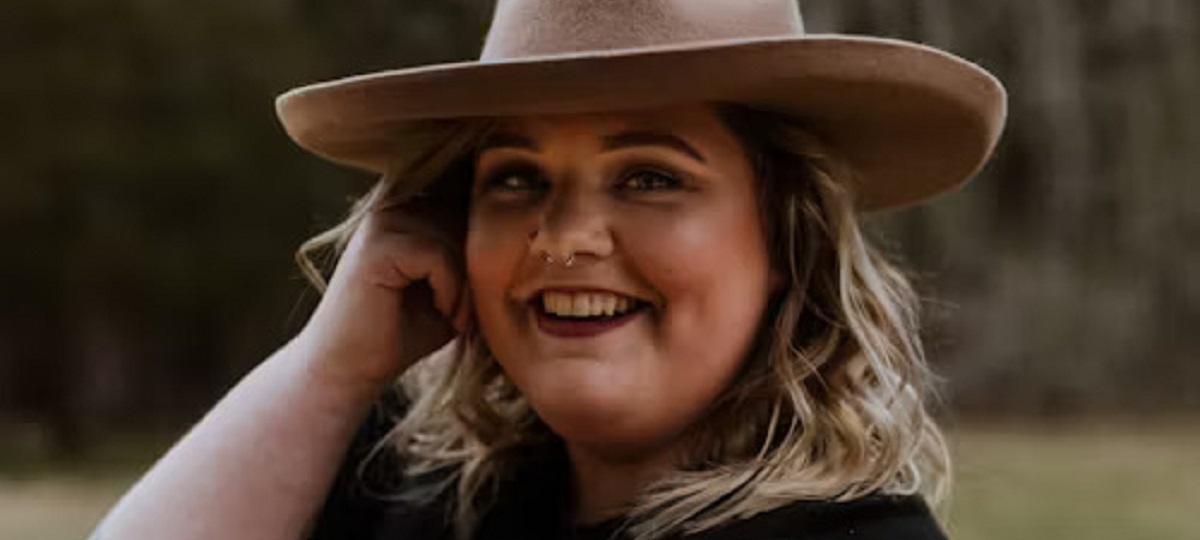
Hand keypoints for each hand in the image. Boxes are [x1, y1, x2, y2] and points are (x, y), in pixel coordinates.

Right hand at [296, 203, 469, 388]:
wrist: (350, 367)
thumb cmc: (403, 331)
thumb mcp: (452, 290)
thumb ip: (473, 261)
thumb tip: (518, 240)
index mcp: (410, 210)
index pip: (469, 209)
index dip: (483, 252)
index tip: (477, 298)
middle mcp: (394, 206)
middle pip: (465, 219)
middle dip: (479, 269)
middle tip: (469, 312)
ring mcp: (381, 222)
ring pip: (455, 236)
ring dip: (467, 284)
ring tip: (457, 316)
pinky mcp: (376, 246)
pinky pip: (438, 254)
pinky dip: (450, 289)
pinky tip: (443, 313)